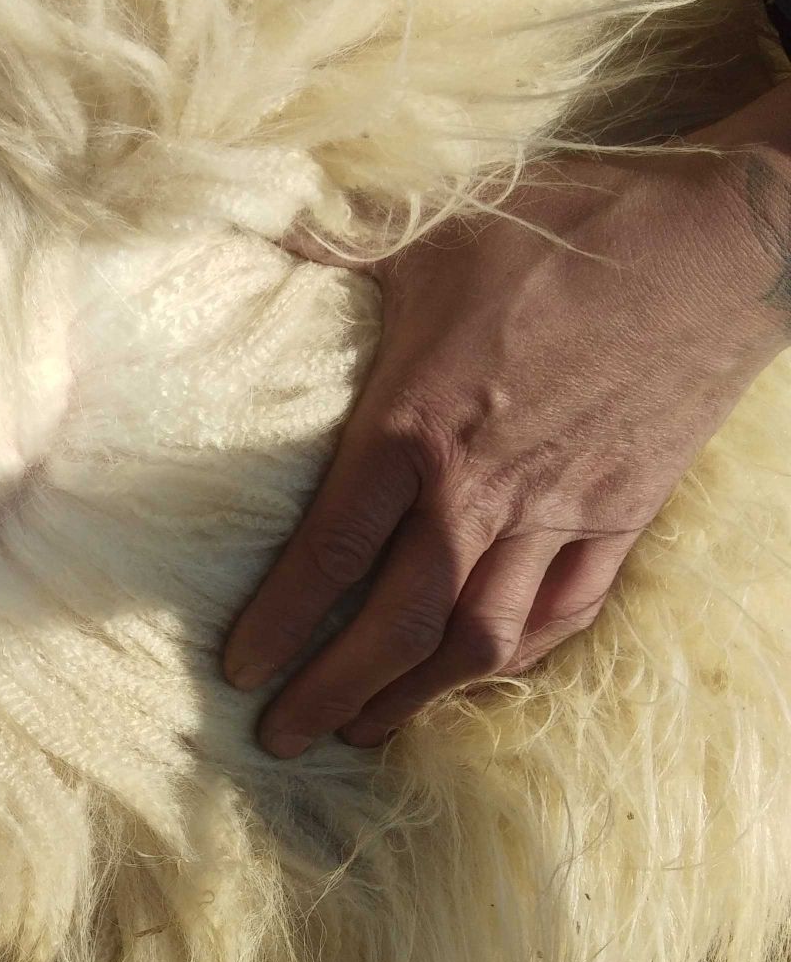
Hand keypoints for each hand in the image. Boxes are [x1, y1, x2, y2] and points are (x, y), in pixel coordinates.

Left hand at [223, 87, 790, 754]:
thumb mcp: (432, 231)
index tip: (239, 670)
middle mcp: (482, 490)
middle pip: (396, 626)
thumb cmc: (566, 229)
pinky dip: (520, 657)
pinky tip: (479, 677)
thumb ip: (338, 248)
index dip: (280, 623)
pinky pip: (565, 613)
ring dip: (417, 697)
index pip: (330, 553)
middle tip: (282, 737)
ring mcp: (560, 512)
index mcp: (415, 427)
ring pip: (480, 640)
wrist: (721, 245)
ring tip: (364, 729)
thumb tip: (258, 224)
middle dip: (332, 692)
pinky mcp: (622, 517)